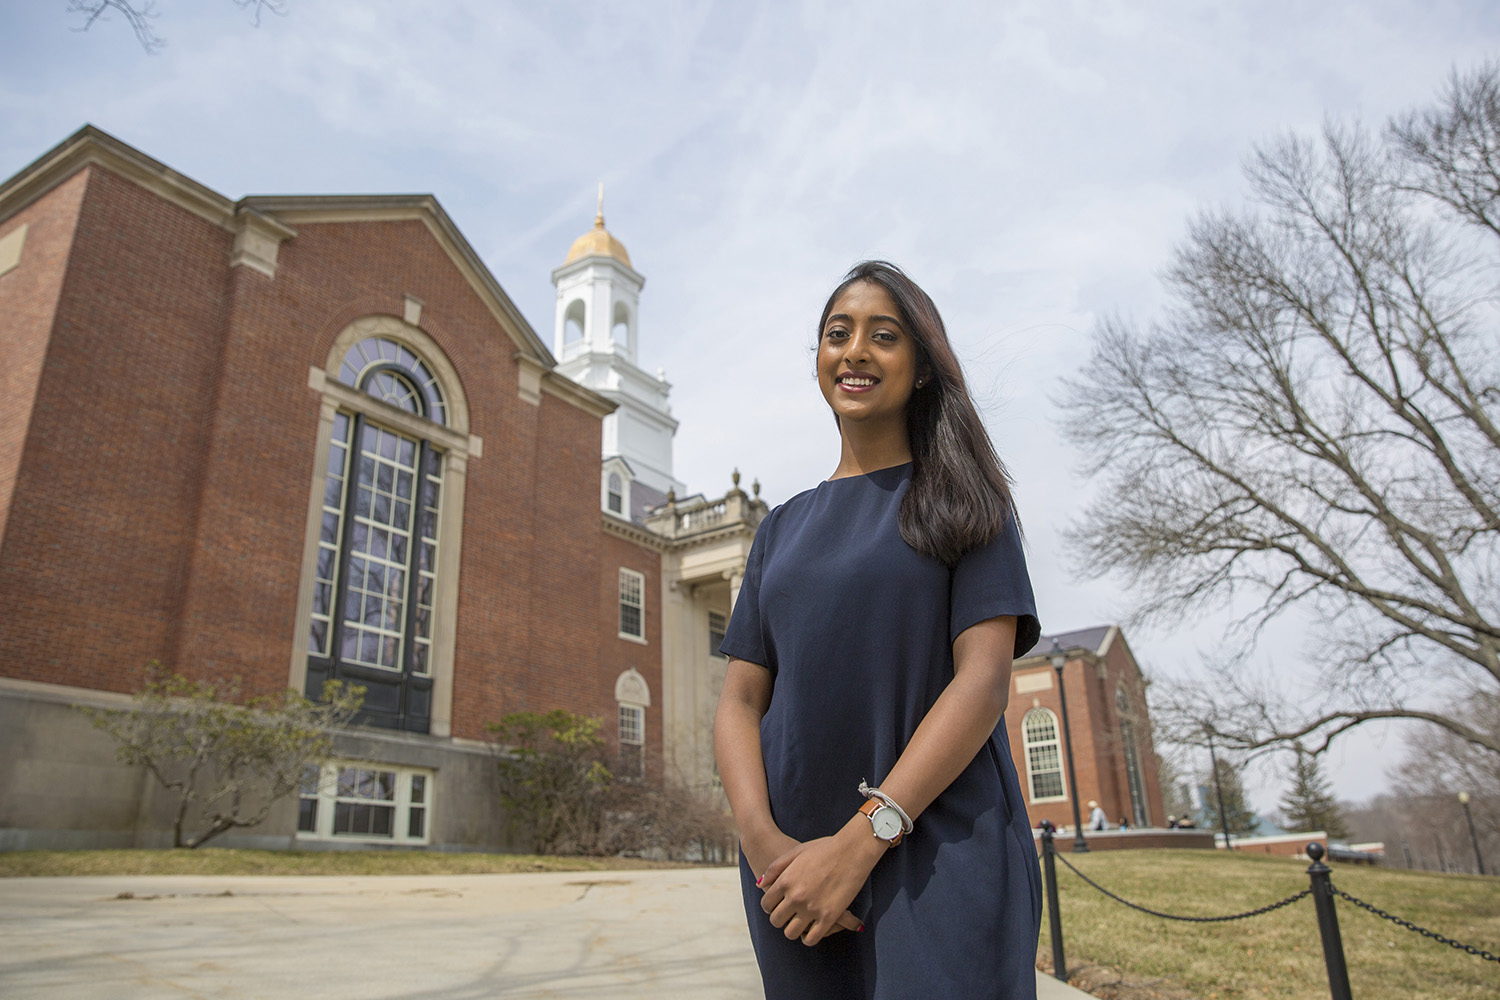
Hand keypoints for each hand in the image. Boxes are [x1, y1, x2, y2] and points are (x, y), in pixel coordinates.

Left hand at [758, 817, 884, 945]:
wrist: (851, 850)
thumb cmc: (824, 848)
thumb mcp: (795, 852)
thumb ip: (775, 869)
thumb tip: (761, 884)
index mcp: (785, 881)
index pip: (766, 904)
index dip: (770, 906)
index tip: (777, 905)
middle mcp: (795, 897)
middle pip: (776, 920)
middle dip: (780, 919)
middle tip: (788, 914)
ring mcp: (811, 908)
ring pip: (791, 932)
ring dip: (793, 929)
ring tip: (799, 922)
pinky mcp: (829, 917)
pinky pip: (811, 938)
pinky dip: (808, 938)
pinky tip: (811, 930)